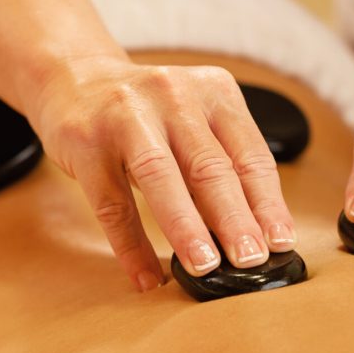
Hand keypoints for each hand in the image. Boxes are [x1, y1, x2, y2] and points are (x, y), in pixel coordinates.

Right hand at [29, 56, 296, 290]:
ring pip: (161, 177)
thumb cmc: (144, 111)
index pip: (249, 154)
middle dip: (234, 220)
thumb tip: (245, 234)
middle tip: (250, 261)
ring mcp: (126, 117)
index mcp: (212, 91)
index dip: (267, 203)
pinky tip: (146, 276)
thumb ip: (217, 164)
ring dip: (186, 228)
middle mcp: (172, 96)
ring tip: (204, 267)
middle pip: (209, 166)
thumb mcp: (191, 121)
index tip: (279, 243)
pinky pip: (112, 203)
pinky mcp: (86, 142)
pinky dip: (131, 245)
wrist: (74, 77)